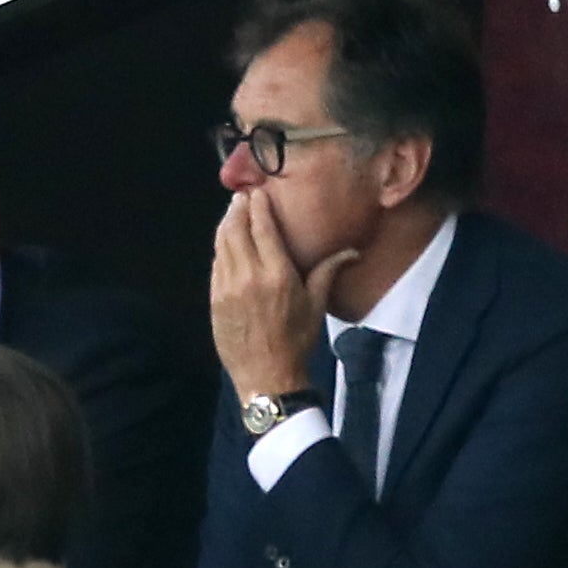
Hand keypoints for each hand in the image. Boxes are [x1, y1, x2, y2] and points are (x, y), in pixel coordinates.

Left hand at [208, 189, 355, 400]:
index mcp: (278, 274)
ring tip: (232, 212)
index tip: (257, 191)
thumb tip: (352, 252)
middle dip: (238, 209)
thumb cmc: (296, 341)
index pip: (262, 228)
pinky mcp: (215, 298)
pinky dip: (220, 247)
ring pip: (222, 243)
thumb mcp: (316, 306)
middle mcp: (250, 276)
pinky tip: (225, 242)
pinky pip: (216, 263)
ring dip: (226, 224)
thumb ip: (328, 272)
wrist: (267, 376)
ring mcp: (228, 286)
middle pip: (237, 229)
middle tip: (241, 196)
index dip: (258, 206)